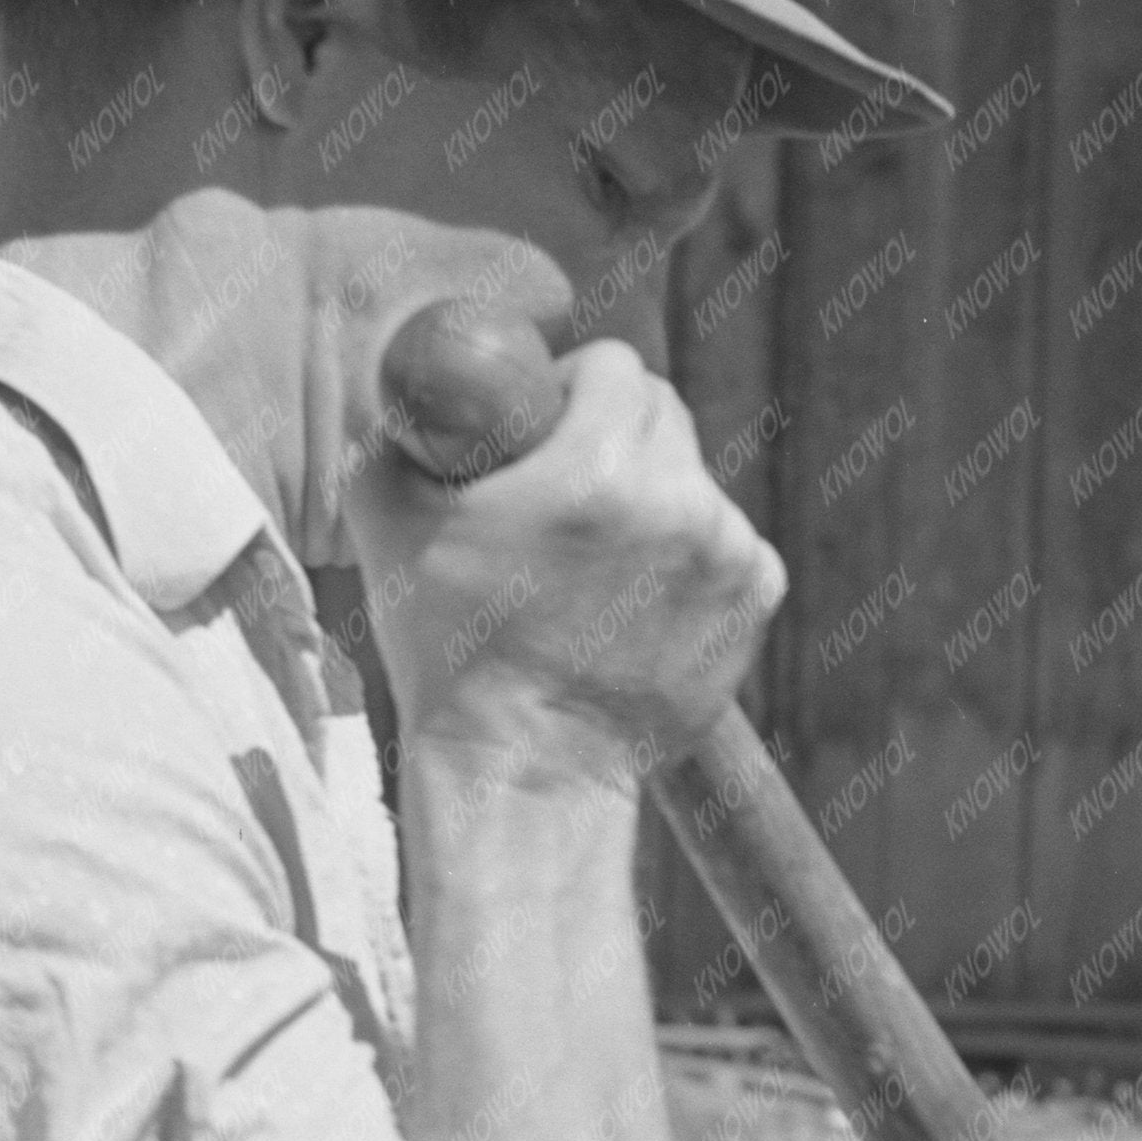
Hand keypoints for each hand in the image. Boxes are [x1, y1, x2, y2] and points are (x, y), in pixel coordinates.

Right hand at [360, 336, 783, 785]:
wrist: (526, 773)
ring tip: (595, 566)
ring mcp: (729, 554)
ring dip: (652, 498)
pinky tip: (634, 604)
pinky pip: (725, 538)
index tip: (541, 429)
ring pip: (693, 479)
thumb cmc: (446, 651)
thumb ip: (409, 427)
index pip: (614, 367)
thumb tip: (426, 386)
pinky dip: (688, 554)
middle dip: (613, 434)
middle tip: (564, 491)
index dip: (569, 388)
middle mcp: (679, 504)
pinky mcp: (756, 599)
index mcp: (597, 470)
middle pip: (662, 413)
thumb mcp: (385, 519)